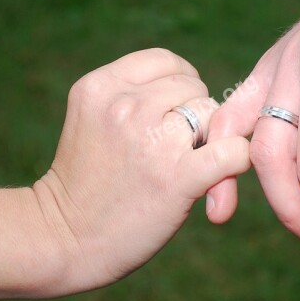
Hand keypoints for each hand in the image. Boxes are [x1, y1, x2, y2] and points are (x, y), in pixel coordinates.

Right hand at [34, 48, 250, 291]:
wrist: (64, 239)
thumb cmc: (84, 183)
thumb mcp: (92, 118)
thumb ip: (132, 95)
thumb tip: (194, 91)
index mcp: (101, 86)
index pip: (165, 61)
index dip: (178, 86)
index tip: (172, 114)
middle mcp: (124, 105)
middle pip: (192, 87)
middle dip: (192, 114)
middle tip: (175, 148)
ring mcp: (151, 139)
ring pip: (213, 114)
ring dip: (210, 138)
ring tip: (186, 164)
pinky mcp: (177, 176)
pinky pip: (232, 151)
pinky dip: (235, 161)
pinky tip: (221, 176)